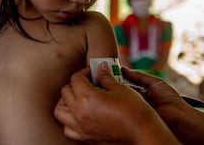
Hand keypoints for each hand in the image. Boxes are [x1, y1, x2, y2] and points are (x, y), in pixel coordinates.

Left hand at [54, 63, 176, 143]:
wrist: (143, 135)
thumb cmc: (134, 111)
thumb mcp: (121, 88)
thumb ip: (106, 76)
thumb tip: (100, 67)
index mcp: (87, 98)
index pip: (76, 79)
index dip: (84, 72)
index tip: (93, 72)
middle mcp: (79, 113)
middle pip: (65, 92)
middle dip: (75, 84)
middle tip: (87, 83)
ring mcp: (81, 127)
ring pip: (60, 111)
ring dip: (66, 102)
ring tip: (79, 98)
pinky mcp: (85, 138)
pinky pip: (67, 128)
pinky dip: (69, 121)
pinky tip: (81, 115)